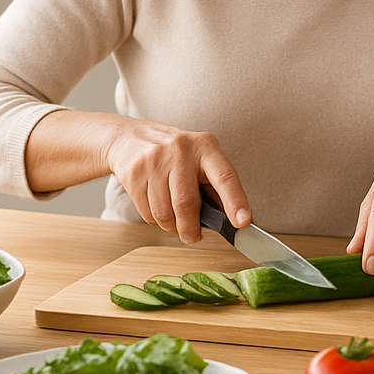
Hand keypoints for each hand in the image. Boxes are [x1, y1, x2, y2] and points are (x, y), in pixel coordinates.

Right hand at [101, 118, 251, 242]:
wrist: (130, 137)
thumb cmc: (174, 154)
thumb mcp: (199, 159)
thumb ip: (214, 185)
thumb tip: (232, 219)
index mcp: (205, 147)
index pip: (225, 177)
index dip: (235, 201)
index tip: (243, 222)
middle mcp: (181, 150)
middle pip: (187, 203)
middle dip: (190, 229)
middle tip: (193, 236)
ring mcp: (155, 161)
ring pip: (164, 213)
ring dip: (172, 227)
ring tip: (175, 222)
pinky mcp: (135, 173)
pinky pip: (147, 213)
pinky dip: (156, 221)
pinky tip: (158, 209)